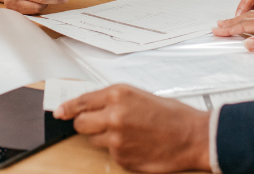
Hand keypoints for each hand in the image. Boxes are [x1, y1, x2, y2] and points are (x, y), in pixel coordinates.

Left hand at [54, 85, 210, 172]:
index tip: (60, 112)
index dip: (68, 108)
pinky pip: (110, 154)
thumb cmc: (173, 116)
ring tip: (129, 134)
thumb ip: (114, 100)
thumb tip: (93, 106)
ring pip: (94, 141)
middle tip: (100, 124)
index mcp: (119, 94)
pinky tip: (137, 144)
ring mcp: (116, 139)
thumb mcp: (141, 96)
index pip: (82, 101)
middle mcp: (114, 115)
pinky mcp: (121, 157)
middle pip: (81, 124)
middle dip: (86, 124)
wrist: (193, 137)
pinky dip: (119, 150)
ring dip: (104, 138)